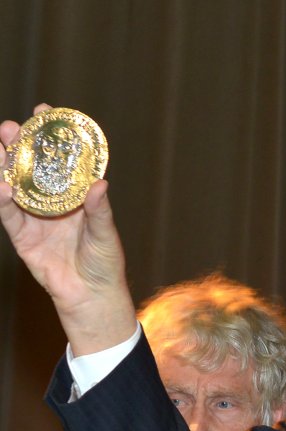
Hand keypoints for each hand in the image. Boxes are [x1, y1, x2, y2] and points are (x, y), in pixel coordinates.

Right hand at [0, 105, 135, 353]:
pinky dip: (3, 199)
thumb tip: (100, 184)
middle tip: (13, 126)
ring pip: (14, 184)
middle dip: (21, 145)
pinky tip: (1, 184)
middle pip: (31, 167)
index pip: (61, 159)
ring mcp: (35, 217)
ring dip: (5, 165)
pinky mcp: (22, 235)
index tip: (44, 111)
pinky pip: (9, 214)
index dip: (52, 136)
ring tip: (1, 145)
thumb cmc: (105, 263)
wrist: (91, 296)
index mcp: (76, 195)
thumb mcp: (106, 234)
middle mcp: (52, 201)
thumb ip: (100, 211)